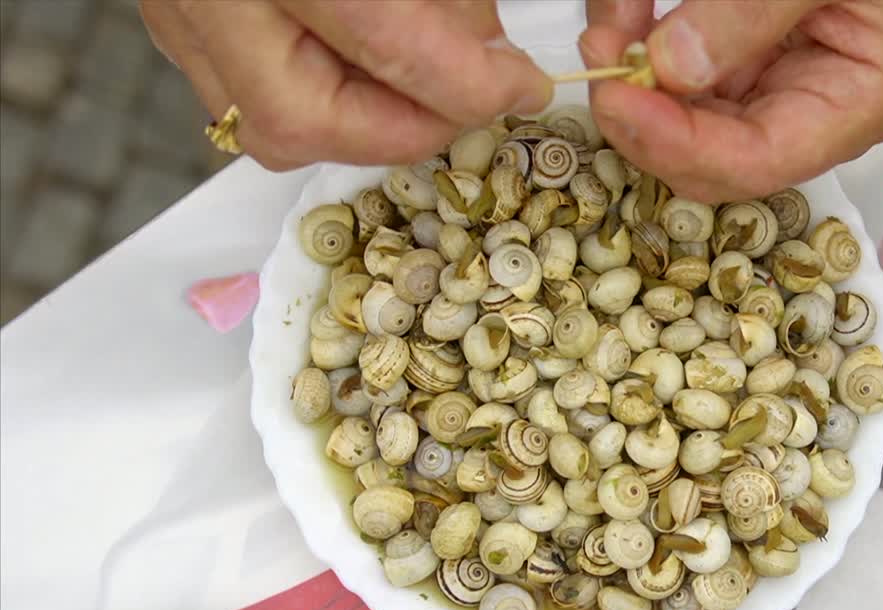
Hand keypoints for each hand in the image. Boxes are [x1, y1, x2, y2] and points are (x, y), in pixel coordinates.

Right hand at [139, 0, 552, 169]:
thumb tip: (487, 54)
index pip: (387, 45)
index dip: (470, 83)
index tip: (519, 85)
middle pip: (305, 121)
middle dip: (406, 128)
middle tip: (467, 98)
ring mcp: (177, 7)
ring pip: (267, 130)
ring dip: (360, 122)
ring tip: (419, 79)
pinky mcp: (171, 20)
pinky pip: (244, 99)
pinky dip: (318, 96)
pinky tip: (361, 63)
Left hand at [579, 0, 882, 202]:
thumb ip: (751, 11)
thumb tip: (672, 66)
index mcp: (863, 102)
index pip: (759, 159)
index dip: (681, 143)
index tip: (620, 97)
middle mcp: (817, 114)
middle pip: (711, 156)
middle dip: (645, 114)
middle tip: (600, 54)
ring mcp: (775, 91)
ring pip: (684, 122)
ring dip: (634, 80)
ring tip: (607, 26)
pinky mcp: (743, 64)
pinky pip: (680, 78)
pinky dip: (643, 48)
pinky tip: (622, 14)